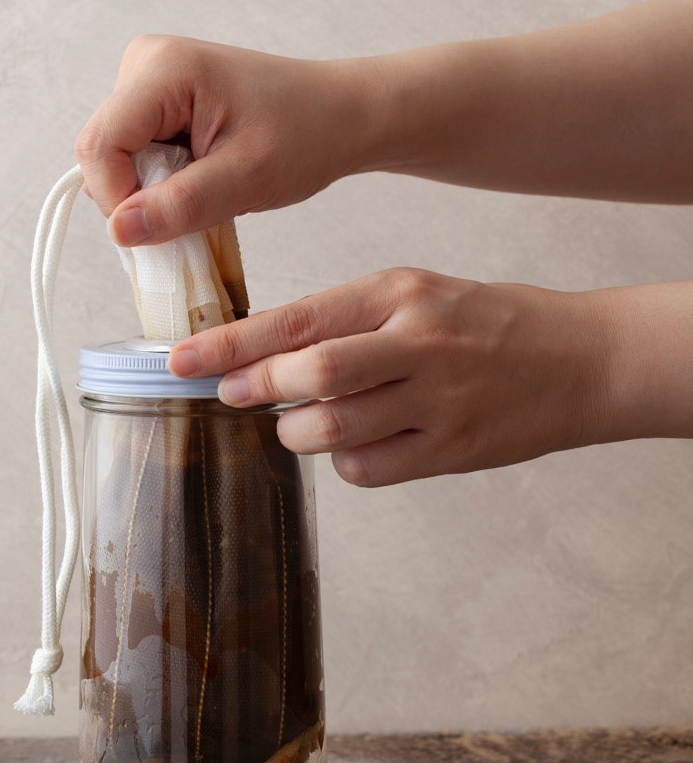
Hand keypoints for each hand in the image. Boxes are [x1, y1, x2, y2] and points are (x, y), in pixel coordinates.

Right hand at [75, 36, 385, 246]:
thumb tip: (118, 232)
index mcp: (162, 70)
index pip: (100, 146)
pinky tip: (200, 185)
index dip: (118, 199)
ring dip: (151, 193)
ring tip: (206, 195)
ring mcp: (149, 82)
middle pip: (102, 152)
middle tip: (194, 212)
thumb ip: (178, 206)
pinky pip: (135, 156)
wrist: (341, 116)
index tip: (160, 231)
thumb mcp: (244, 180)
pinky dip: (160, 184)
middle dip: (136, 197)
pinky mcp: (158, 102)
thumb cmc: (306, 136)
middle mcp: (145, 64)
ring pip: (116, 160)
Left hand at [168, 268, 615, 486]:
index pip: (297, 320)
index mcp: (399, 292)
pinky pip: (366, 469)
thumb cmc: (484, 324)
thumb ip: (345, 321)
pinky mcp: (452, 451)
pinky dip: (344, 462)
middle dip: (258, 387)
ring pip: (331, 429)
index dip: (231, 344)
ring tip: (301, 421)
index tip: (182, 361)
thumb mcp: (416, 295)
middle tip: (233, 394)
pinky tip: (358, 444)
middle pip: (312, 373)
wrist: (580, 359)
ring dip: (297, 432)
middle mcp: (417, 342)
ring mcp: (437, 401)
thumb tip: (264, 359)